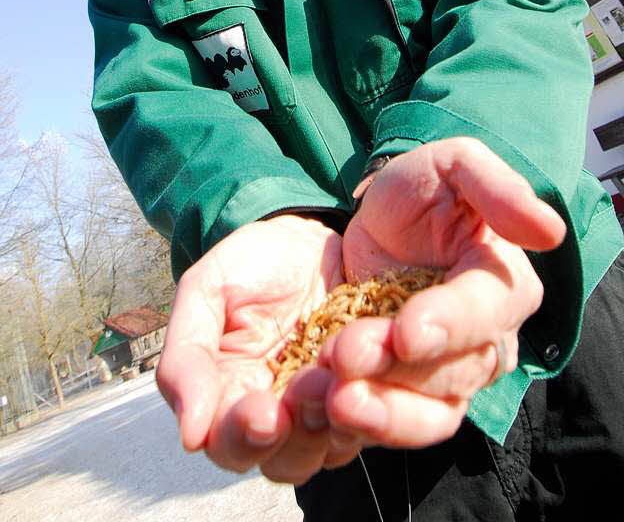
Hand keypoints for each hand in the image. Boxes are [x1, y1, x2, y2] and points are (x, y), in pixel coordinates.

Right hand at [156, 215, 362, 483]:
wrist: (308, 237)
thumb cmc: (250, 263)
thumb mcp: (206, 292)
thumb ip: (186, 358)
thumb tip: (189, 433)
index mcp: (229, 399)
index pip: (229, 444)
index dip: (243, 436)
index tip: (261, 412)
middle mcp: (279, 416)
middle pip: (284, 461)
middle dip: (296, 434)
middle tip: (308, 389)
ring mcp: (326, 407)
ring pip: (331, 449)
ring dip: (336, 422)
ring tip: (339, 378)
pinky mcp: (368, 391)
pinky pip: (375, 419)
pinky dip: (374, 405)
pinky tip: (371, 376)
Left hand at [321, 137, 565, 448]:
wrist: (376, 220)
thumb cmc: (422, 190)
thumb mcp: (453, 166)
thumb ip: (497, 187)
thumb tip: (551, 230)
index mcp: (503, 282)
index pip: (486, 311)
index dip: (450, 323)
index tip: (406, 330)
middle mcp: (488, 339)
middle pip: (454, 371)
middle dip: (397, 367)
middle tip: (341, 354)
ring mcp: (451, 375)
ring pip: (430, 411)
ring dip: (381, 410)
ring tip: (329, 397)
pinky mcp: (411, 396)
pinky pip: (397, 426)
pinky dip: (364, 424)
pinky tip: (322, 409)